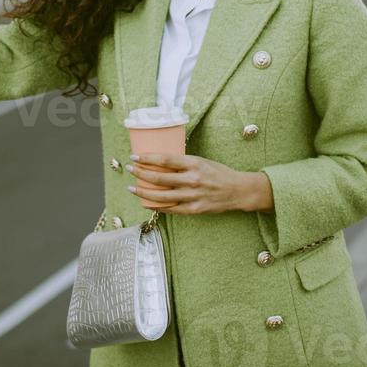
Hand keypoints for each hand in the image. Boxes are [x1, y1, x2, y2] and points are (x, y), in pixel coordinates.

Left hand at [126, 153, 260, 214]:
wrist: (237, 190)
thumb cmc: (217, 172)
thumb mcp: (201, 161)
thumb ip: (182, 163)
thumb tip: (159, 161)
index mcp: (193, 163)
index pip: (165, 159)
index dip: (147, 158)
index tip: (135, 156)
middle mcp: (192, 180)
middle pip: (160, 177)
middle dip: (141, 173)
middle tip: (129, 168)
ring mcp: (192, 196)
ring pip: (162, 196)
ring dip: (144, 192)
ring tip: (132, 187)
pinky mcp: (194, 210)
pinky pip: (171, 209)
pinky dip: (157, 206)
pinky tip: (146, 202)